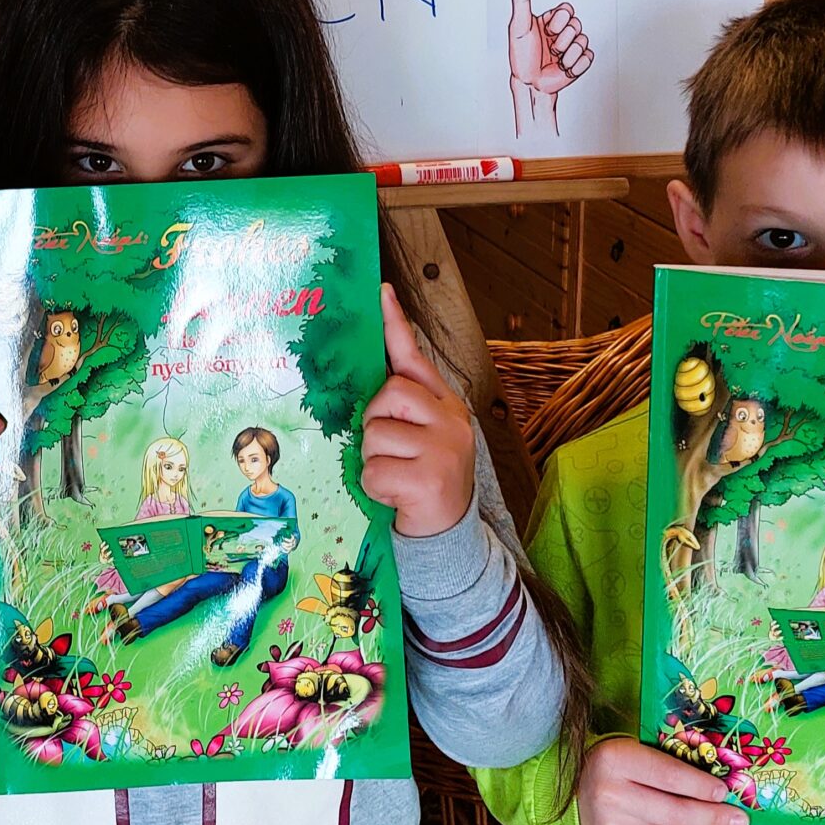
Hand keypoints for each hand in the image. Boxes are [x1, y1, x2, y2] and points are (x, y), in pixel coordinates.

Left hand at [359, 284, 476, 537]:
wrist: (448, 533)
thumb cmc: (424, 478)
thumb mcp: (420, 436)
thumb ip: (403, 406)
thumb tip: (373, 377)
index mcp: (446, 404)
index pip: (415, 358)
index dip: (395, 324)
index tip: (380, 291)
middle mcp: (451, 420)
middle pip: (387, 395)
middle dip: (375, 424)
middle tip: (391, 452)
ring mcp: (444, 449)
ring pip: (375, 436)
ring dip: (373, 462)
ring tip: (396, 476)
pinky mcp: (430, 479)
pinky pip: (375, 471)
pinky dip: (375, 488)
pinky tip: (396, 496)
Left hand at [505, 0, 592, 134]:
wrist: (529, 84)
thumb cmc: (521, 55)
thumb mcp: (519, 24)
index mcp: (550, 21)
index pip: (567, 9)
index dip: (559, 21)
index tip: (546, 31)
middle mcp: (562, 32)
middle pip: (577, 24)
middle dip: (561, 39)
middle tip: (549, 47)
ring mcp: (572, 47)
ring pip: (583, 41)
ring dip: (566, 54)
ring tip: (554, 59)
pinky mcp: (579, 63)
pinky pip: (588, 57)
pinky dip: (574, 65)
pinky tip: (562, 67)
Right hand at [576, 737, 746, 824]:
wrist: (576, 798)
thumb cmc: (618, 771)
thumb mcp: (636, 754)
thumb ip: (672, 765)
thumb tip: (722, 790)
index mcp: (615, 759)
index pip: (668, 775)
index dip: (700, 785)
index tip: (724, 792)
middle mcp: (608, 793)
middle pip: (676, 813)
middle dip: (712, 817)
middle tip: (738, 820)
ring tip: (670, 815)